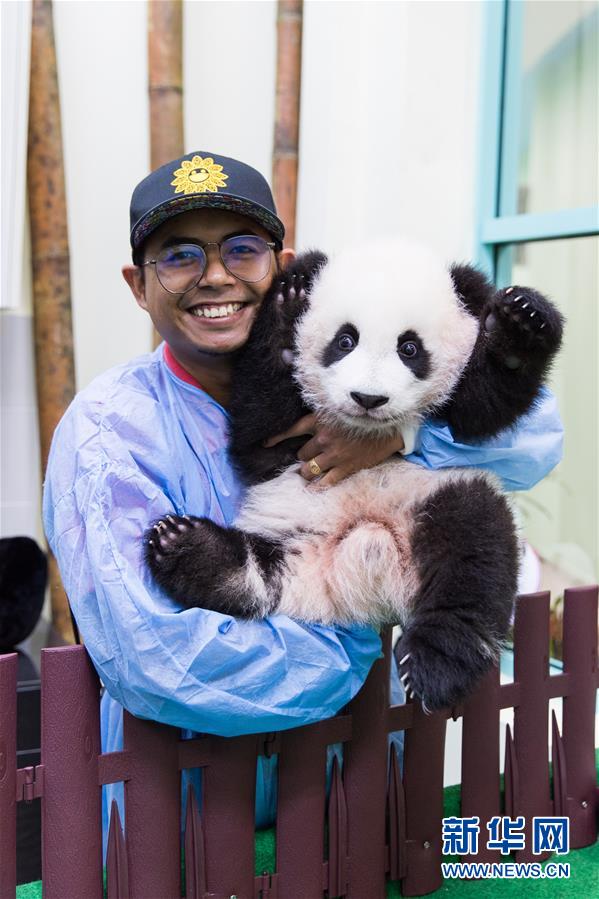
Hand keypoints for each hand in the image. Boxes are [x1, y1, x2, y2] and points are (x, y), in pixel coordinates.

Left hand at [265, 413, 404, 487]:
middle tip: (310, 456)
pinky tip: (311, 490)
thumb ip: (322, 420)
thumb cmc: (364, 420)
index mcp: (320, 420)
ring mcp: (334, 455)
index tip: (265, 444)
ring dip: (307, 471)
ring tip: (310, 471)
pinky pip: (323, 483)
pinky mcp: (345, 468)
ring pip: (308, 469)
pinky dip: (315, 488)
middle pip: (301, 453)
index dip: (276, 437)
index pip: (291, 429)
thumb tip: (306, 432)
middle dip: (304, 456)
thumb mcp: (340, 412)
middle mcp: (324, 438)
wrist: (390, 429)